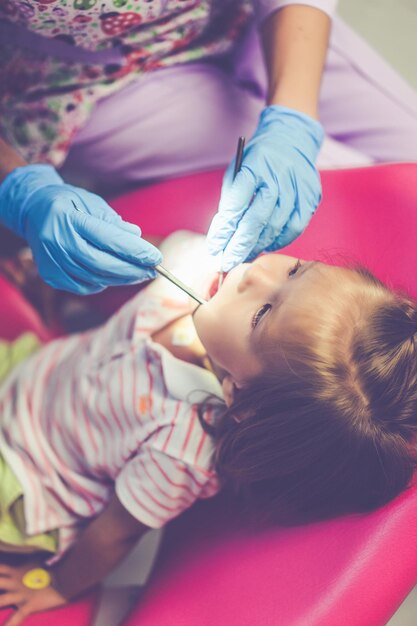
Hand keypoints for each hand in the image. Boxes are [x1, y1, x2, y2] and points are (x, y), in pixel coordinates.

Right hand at [0, 165, 161, 293]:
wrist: (31, 209)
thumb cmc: (68, 203)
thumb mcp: (91, 202)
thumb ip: (114, 221)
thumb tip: (137, 237)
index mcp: (69, 218)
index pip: (109, 239)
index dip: (135, 251)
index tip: (156, 258)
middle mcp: (57, 241)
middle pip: (102, 264)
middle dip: (131, 270)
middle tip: (152, 271)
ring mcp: (50, 260)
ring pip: (94, 278)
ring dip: (120, 279)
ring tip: (137, 274)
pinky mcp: (49, 274)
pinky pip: (82, 286)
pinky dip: (100, 284)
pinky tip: (111, 276)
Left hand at [0, 562, 66, 625]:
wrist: (66, 576)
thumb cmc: (52, 567)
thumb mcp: (38, 559)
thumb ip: (27, 558)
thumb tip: (24, 549)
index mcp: (17, 571)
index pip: (0, 568)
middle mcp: (15, 582)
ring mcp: (21, 594)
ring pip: (2, 599)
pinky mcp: (29, 604)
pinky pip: (18, 616)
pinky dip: (10, 624)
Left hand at [207, 105, 323, 270]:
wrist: (292, 138)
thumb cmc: (258, 158)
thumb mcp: (238, 170)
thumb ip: (231, 201)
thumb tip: (223, 235)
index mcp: (255, 166)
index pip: (236, 203)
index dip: (224, 229)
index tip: (214, 247)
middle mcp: (278, 177)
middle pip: (256, 220)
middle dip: (239, 245)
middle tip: (227, 262)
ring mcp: (297, 188)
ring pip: (275, 227)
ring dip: (257, 246)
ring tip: (243, 255)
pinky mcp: (310, 197)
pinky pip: (294, 228)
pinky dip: (279, 241)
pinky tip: (267, 244)